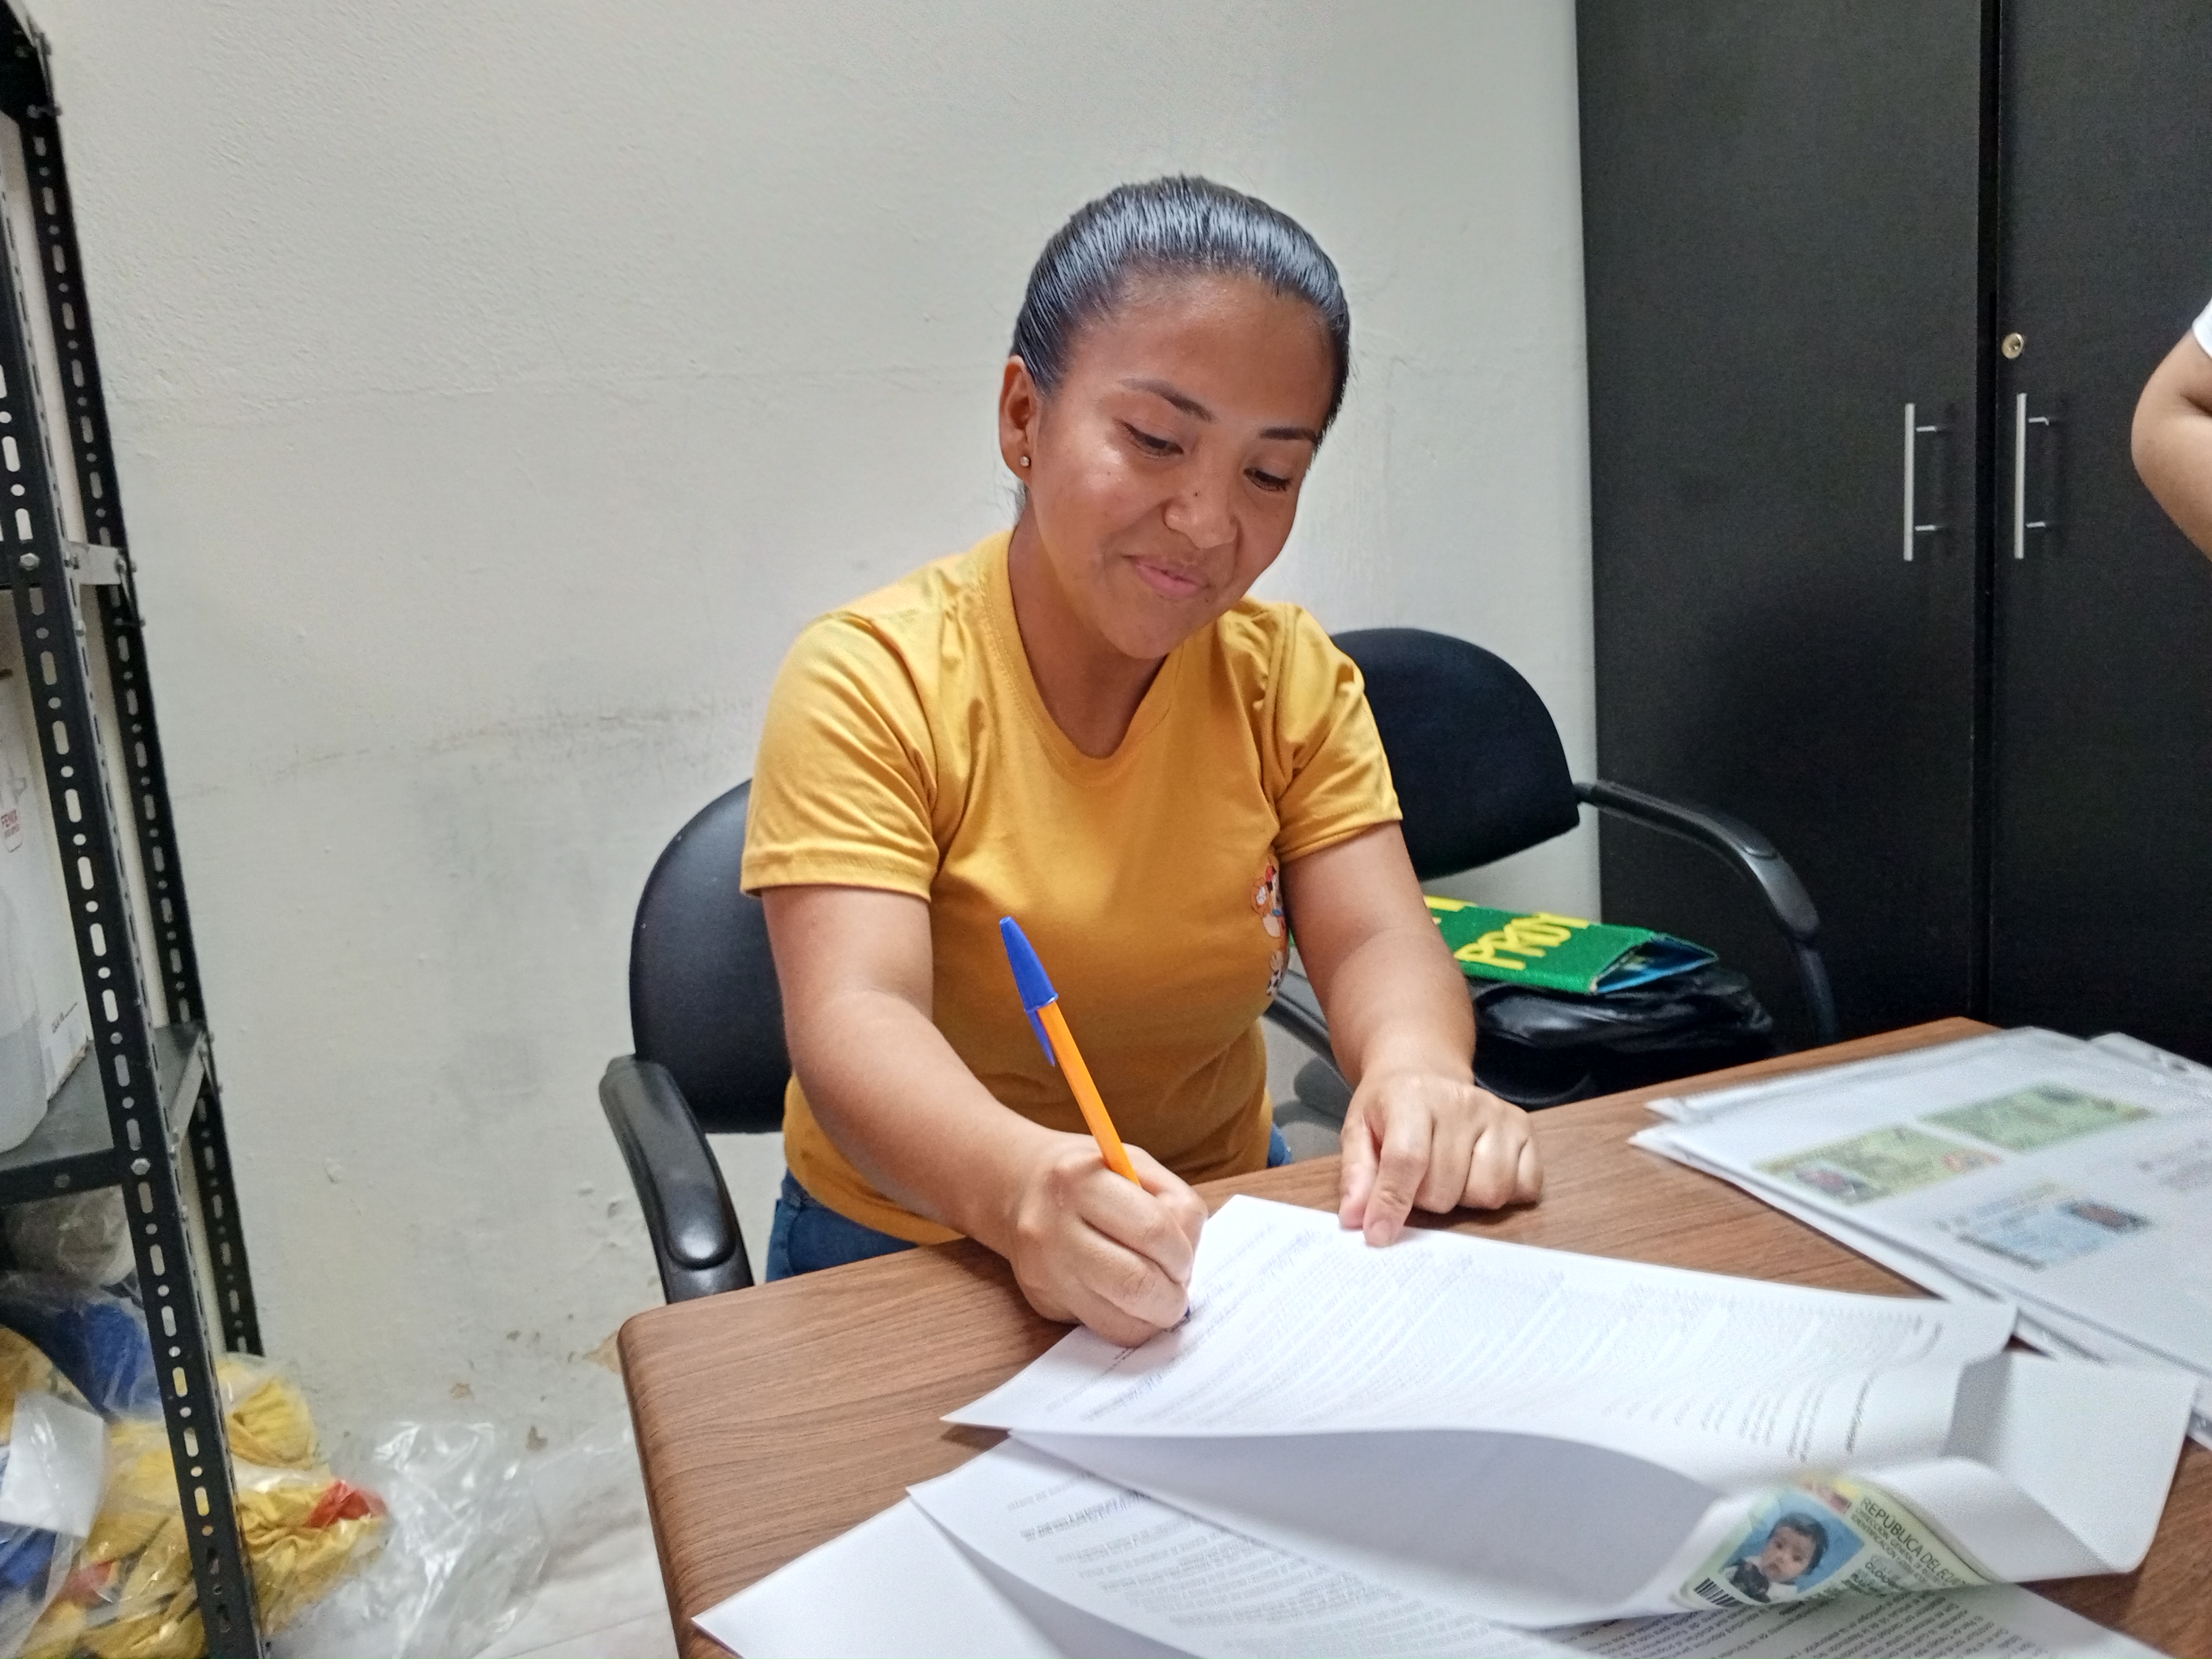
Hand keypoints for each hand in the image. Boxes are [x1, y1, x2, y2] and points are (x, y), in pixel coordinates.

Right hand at [1003, 1134, 1208, 1346]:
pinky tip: (1125, 1297)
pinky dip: (1126, 1320)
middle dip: (1171, 1297)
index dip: (1181, 1252)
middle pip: (1134, 1284)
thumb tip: (1186, 1262)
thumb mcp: (1136, 1165)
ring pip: (1118, 1321)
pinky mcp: (1042, 1301)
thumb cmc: (1093, 1176)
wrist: (1020, 1188)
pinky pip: (1100, 1328)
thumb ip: (1173, 1204)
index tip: (1183, 1258)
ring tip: (1155, 1295)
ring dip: (1152, 1316)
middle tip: (1177, 1290)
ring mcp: (1044, 1270)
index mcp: (1080, 1180)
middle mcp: (1053, 1227)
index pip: (1152, 1230)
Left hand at [1338, 1068, 1541, 1244]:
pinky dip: (1503, 1194)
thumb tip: (1354, 1219)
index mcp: (1412, 1098)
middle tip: (1417, 1179)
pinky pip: (1524, 1187)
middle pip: (1446, 1188)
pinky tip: (1479, 1174)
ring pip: (1489, 1193)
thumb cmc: (1389, 1108)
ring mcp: (1498, 1114)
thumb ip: (1355, 1174)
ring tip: (1448, 1175)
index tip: (1379, 1235)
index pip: (1407, 1160)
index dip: (1392, 1203)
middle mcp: (1461, 1102)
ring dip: (1464, 1199)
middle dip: (1426, 1200)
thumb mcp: (1358, 1131)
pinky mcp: (1524, 1128)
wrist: (1424, 1073)